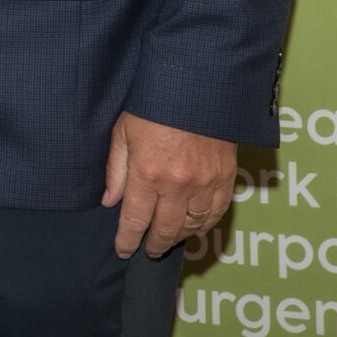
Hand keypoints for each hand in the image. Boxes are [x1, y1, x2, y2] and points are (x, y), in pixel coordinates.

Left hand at [101, 111, 235, 258]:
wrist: (197, 85)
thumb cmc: (153, 106)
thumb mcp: (124, 132)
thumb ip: (116, 170)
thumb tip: (110, 201)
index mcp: (148, 174)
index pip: (135, 220)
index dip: (128, 240)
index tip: (124, 250)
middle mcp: (178, 185)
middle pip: (166, 230)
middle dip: (154, 244)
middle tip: (147, 250)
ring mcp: (205, 184)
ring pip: (192, 226)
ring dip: (179, 237)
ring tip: (168, 239)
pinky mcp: (226, 178)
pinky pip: (217, 213)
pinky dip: (205, 224)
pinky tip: (196, 226)